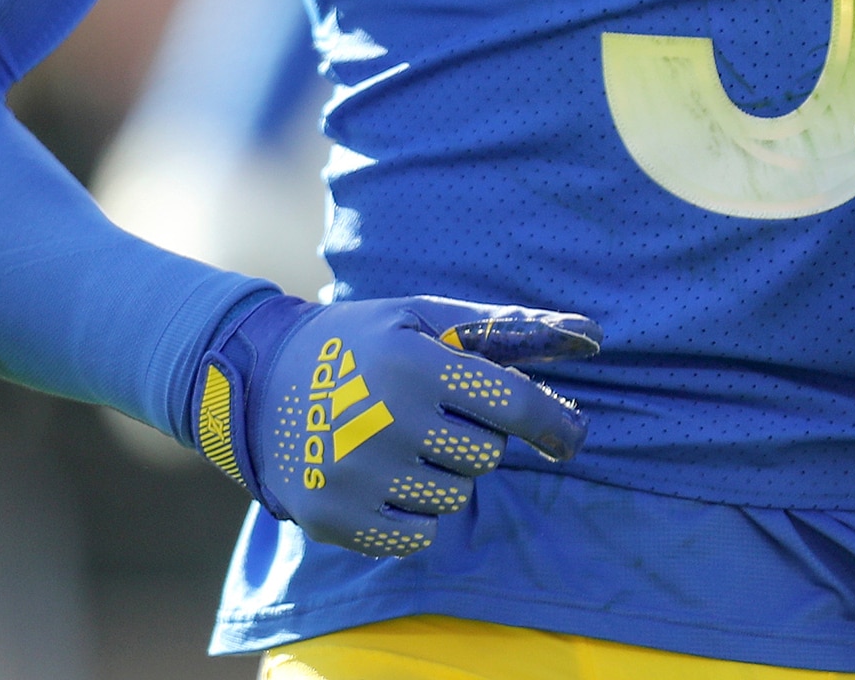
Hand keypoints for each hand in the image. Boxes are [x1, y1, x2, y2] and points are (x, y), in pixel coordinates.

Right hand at [194, 294, 598, 556]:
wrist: (258, 382)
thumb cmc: (362, 343)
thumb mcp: (426, 318)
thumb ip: (509, 330)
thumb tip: (596, 337)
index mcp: (414, 362)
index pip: (513, 406)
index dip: (554, 424)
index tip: (571, 436)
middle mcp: (386, 419)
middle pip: (487, 457)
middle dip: (475, 438)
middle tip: (435, 416)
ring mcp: (358, 474)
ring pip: (453, 498)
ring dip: (443, 475)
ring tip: (399, 441)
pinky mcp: (335, 518)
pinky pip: (417, 536)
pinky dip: (413, 515)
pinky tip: (382, 478)